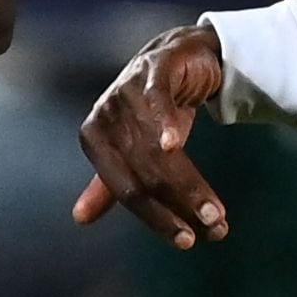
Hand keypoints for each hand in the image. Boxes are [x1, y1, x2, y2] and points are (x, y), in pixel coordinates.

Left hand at [76, 24, 228, 247]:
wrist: (175, 56)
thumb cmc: (151, 109)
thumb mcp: (132, 148)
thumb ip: (108, 183)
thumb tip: (79, 220)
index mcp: (95, 139)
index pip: (126, 190)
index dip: (157, 219)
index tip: (188, 240)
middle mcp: (105, 115)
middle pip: (147, 173)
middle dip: (182, 205)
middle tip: (214, 228)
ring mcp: (127, 90)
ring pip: (158, 149)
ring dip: (190, 183)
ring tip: (217, 211)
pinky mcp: (153, 70)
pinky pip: (156, 101)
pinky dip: (164, 124)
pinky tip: (174, 147)